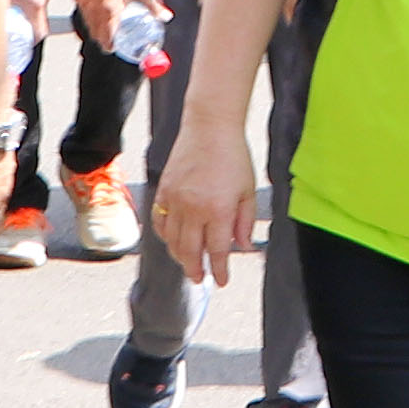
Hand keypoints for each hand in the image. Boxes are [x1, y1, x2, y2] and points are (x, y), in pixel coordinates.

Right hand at [75, 0, 159, 51]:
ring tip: (105, 24)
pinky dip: (90, 12)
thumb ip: (152, 5)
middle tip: (111, 39)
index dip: (110, 45)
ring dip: (96, 26)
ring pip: (88, 21)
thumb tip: (164, 16)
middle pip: (95, 32)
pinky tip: (97, 7)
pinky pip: (84, 8)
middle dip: (103, 37)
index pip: (106, 38)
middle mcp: (94, 9)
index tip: (114, 47)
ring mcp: (85, 1)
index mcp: (109, 12)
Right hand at [150, 121, 259, 285]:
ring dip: (179, 256)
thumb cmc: (234, 156)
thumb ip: (245, 222)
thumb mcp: (248, 191)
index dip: (219, 270)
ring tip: (188, 264)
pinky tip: (172, 240)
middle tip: (200, 279)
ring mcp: (175, 200)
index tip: (221, 281)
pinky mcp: (164, 190)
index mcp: (219, 210)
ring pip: (172, 241)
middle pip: (190, 252)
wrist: (210, 126)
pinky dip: (165, 236)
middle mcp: (194, 209)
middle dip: (195, 270)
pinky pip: (160, 221)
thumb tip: (243, 246)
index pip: (217, 251)